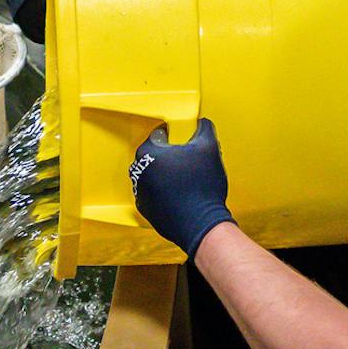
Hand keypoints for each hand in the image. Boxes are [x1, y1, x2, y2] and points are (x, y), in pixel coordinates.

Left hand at [129, 119, 234, 259]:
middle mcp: (138, 171)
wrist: (200, 225)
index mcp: (149, 152)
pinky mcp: (146, 209)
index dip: (177, 136)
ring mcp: (139, 192)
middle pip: (156, 155)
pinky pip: (155, 194)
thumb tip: (202, 124)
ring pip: (155, 175)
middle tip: (190, 162)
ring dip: (168, 175)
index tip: (187, 143)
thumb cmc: (202, 187)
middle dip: (171, 156)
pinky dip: (166, 193)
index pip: (160, 135)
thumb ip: (204, 128)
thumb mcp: (209, 148)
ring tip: (188, 180)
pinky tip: (183, 195)